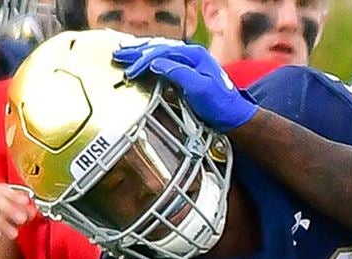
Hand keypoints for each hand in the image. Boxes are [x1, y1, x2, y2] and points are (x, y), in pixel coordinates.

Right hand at [113, 41, 256, 131]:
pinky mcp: (186, 73)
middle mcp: (191, 55)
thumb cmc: (219, 105)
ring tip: (123, 53)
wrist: (233, 117)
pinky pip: (163, 61)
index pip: (162, 52)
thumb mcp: (200, 89)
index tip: (130, 71)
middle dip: (137, 52)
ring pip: (160, 52)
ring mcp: (189, 63)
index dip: (144, 60)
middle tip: (118, 55)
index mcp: (194, 55)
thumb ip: (178, 73)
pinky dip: (148, 60)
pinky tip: (140, 61)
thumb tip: (155, 63)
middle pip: (159, 48)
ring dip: (140, 53)